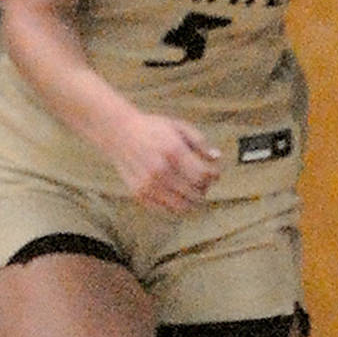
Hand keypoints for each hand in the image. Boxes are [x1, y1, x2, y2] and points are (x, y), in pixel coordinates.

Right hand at [105, 111, 220, 211]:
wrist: (120, 134)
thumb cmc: (154, 129)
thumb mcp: (179, 127)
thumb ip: (200, 142)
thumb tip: (217, 158)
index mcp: (173, 151)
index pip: (203, 175)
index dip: (214, 176)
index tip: (215, 173)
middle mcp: (161, 170)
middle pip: (195, 193)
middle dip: (205, 188)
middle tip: (204, 181)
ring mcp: (149, 184)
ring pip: (182, 206)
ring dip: (192, 200)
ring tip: (192, 189)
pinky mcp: (140, 194)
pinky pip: (166, 209)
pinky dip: (176, 204)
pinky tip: (177, 192)